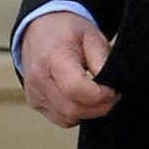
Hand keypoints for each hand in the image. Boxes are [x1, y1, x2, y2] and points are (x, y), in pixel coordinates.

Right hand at [20, 13, 118, 128]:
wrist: (39, 29)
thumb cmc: (66, 31)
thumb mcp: (92, 36)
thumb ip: (102, 60)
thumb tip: (111, 84)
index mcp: (52, 59)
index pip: (76, 89)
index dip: (101, 95)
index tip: (114, 89)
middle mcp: (39, 80)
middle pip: (73, 109)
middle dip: (100, 106)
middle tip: (112, 94)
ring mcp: (35, 94)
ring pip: (68, 118)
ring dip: (89, 112)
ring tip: (98, 94)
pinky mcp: (36, 103)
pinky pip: (61, 119)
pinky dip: (77, 114)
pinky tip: (83, 99)